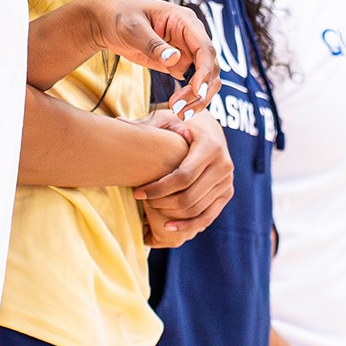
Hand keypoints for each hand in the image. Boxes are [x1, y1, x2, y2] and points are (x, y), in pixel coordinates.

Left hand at [72, 0, 219, 117]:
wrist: (108, 21)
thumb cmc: (119, 17)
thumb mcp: (132, 29)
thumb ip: (153, 44)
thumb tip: (175, 58)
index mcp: (185, 21)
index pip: (205, 48)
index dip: (205, 71)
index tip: (197, 91)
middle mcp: (191, 36)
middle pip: (210, 66)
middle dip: (201, 89)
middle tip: (179, 108)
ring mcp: (186, 50)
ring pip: (205, 78)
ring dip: (198, 97)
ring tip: (179, 113)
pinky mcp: (178, 63)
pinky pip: (192, 82)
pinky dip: (190, 97)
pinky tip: (178, 109)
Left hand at [136, 109, 232, 245]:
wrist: (210, 128)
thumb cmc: (182, 123)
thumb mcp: (167, 118)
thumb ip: (146, 124)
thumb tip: (118, 121)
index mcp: (210, 146)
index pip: (183, 177)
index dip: (158, 189)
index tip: (138, 193)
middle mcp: (224, 165)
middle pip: (189, 196)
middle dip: (162, 203)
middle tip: (143, 202)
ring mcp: (227, 181)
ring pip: (197, 209)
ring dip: (171, 214)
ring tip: (151, 210)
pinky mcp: (227, 192)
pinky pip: (208, 216)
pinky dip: (188, 225)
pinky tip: (168, 227)